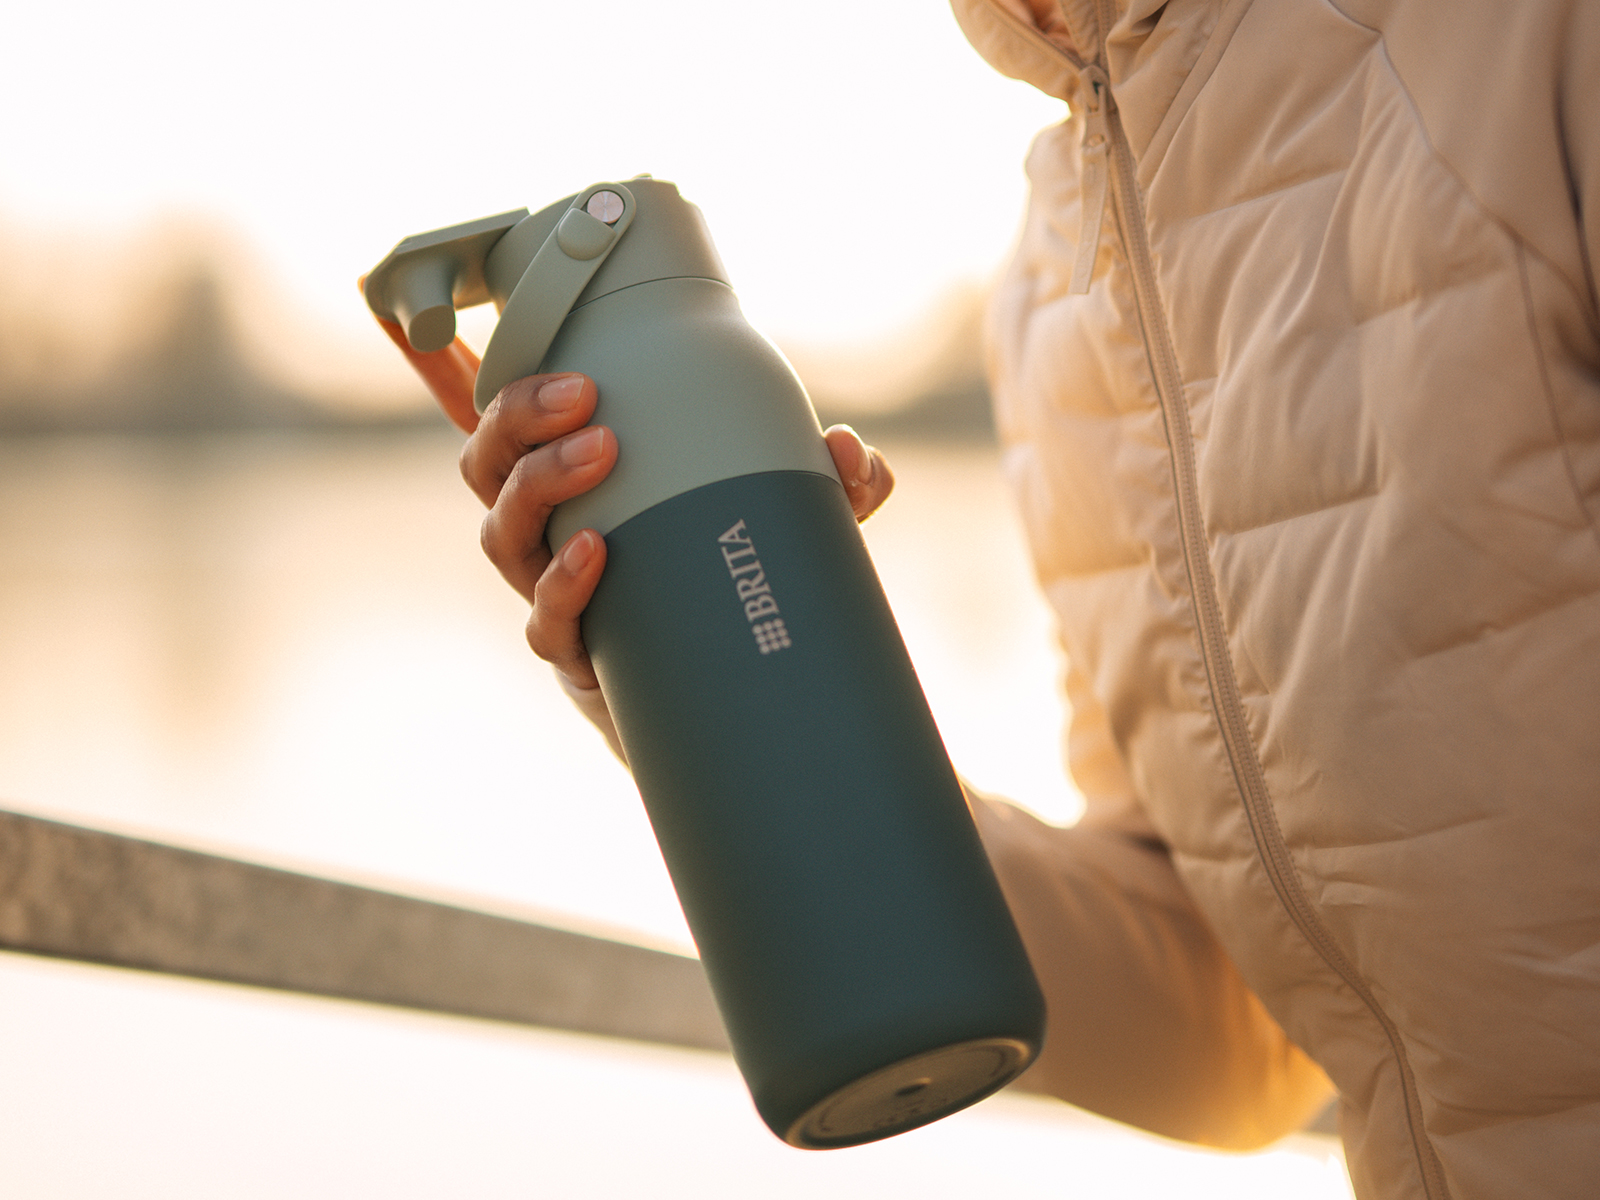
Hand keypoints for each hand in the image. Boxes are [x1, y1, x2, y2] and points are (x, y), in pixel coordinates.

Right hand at [460, 370, 894, 718]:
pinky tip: (595, 551)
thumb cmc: (725, 586)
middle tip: (584, 393)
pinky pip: (546, 619)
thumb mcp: (777, 524)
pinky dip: (566, 584)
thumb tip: (851, 451)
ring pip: (503, 533)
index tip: (461, 321)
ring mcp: (549, 594)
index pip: (504, 422)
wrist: (720, 707)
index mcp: (568, 482)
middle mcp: (542, 533)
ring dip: (541, 482)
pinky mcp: (573, 654)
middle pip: (487, 463)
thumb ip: (822, 485)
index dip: (447, 370)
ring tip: (600, 450)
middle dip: (521, 417)